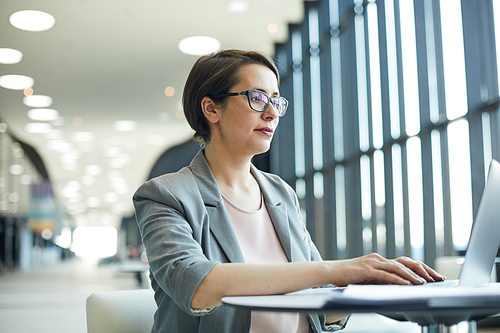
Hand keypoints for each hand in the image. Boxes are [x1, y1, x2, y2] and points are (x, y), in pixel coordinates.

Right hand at [328, 253, 445, 286]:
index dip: (421, 269)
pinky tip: (407, 284)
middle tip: (437, 278)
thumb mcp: (368, 277)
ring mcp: (373, 263)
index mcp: (380, 260)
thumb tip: (399, 286)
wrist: (330, 271)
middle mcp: (379, 259)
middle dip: (424, 270)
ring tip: (425, 283)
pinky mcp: (367, 270)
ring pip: (398, 267)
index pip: (405, 262)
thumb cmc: (347, 276)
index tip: (434, 276)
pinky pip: (386, 274)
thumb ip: (381, 279)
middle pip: (406, 262)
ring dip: (413, 275)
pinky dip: (398, 279)